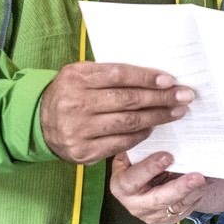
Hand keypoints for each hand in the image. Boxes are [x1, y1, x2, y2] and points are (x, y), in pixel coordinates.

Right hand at [38, 63, 189, 163]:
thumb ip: (108, 72)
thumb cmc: (69, 92)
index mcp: (76, 78)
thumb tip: (152, 74)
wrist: (39, 123)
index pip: (119, 76)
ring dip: (156, 117)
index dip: (146, 77)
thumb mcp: (79, 73)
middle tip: (184, 96)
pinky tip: (153, 127)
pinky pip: (120, 143)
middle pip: (127, 100)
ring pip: (127, 123)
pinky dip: (140, 135)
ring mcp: (79, 130)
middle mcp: (76, 104)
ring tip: (175, 112)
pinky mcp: (84, 152)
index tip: (169, 79)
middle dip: (160, 98)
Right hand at [110, 152, 223, 223]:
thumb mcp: (131, 154)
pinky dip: (197, 196)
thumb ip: (139, 147)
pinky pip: (185, 210)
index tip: (168, 156)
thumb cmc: (135, 162)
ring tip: (207, 177)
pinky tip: (206, 183)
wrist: (139, 185)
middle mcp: (135, 204)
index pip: (133, 178)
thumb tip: (154, 128)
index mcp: (121, 185)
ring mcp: (152, 215)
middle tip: (198, 176)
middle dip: (180, 187)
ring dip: (193, 192)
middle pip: (159, 199)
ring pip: (176, 206)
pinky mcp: (167, 219)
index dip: (150, 168)